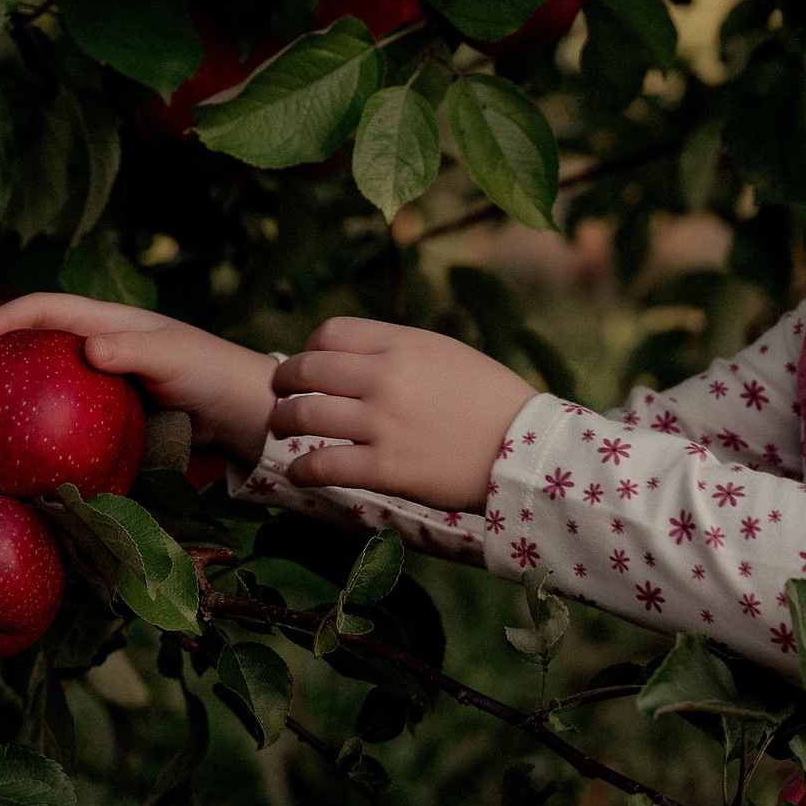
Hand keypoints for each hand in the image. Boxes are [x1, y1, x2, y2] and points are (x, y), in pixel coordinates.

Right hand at [0, 294, 278, 464]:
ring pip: (34, 378)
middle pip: (26, 342)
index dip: (4, 318)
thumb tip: (90, 349)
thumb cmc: (211, 373)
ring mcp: (95, 380)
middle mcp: (95, 345)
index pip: (44, 309)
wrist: (240, 411)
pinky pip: (54, 413)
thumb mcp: (174, 358)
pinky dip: (26, 422)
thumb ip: (134, 351)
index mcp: (106, 321)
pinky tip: (8, 448)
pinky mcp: (101, 413)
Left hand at [269, 318, 538, 510]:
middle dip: (284, 381)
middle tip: (279, 394)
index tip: (308, 364)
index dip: (310, 349)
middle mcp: (385, 377)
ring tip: (280, 428)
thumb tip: (356, 357)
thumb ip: (401, 351)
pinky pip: (322, 464)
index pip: (330, 333)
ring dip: (283, 421)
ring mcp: (382, 423)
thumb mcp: (447, 354)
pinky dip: (302, 468)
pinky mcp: (385, 468)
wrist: (526, 449)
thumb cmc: (492, 401)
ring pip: (304, 415)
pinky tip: (298, 471)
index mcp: (402, 343)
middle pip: (307, 370)